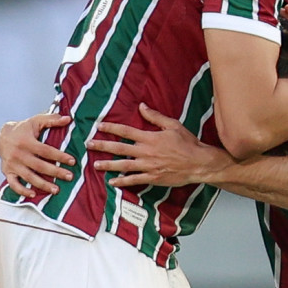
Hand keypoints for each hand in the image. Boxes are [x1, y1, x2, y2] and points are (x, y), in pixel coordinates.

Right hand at [0, 110, 73, 197]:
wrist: (2, 136)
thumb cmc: (23, 129)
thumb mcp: (36, 121)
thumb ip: (51, 120)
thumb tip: (68, 119)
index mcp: (26, 141)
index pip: (46, 151)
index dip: (59, 156)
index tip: (72, 161)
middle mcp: (18, 154)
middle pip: (39, 166)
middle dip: (55, 172)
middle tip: (69, 177)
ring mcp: (12, 164)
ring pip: (29, 177)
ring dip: (43, 185)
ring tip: (56, 190)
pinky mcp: (7, 172)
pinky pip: (13, 184)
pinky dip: (22, 191)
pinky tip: (33, 194)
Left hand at [87, 103, 224, 187]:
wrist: (198, 163)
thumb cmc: (187, 143)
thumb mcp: (172, 125)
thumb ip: (155, 117)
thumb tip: (141, 107)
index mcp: (149, 138)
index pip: (126, 131)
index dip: (111, 128)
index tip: (99, 126)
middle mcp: (146, 152)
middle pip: (120, 148)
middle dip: (102, 146)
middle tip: (89, 145)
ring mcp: (148, 166)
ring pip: (123, 165)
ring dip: (108, 165)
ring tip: (96, 165)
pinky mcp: (152, 178)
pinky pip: (134, 180)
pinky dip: (122, 181)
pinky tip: (112, 181)